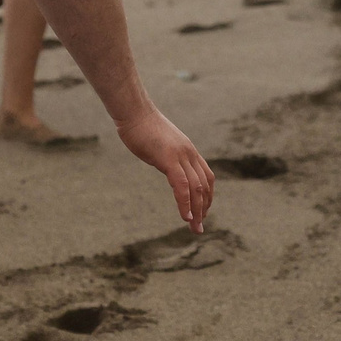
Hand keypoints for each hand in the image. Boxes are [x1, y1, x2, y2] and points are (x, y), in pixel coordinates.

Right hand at [115, 106, 214, 232]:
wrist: (134, 112)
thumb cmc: (142, 127)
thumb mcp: (160, 144)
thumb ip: (167, 156)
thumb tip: (166, 165)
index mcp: (188, 151)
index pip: (206, 177)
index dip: (207, 197)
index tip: (202, 212)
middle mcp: (189, 154)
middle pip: (204, 186)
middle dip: (204, 209)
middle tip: (200, 228)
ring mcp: (180, 156)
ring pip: (196, 188)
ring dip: (197, 211)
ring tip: (195, 227)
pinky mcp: (169, 159)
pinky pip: (182, 185)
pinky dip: (185, 203)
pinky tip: (185, 217)